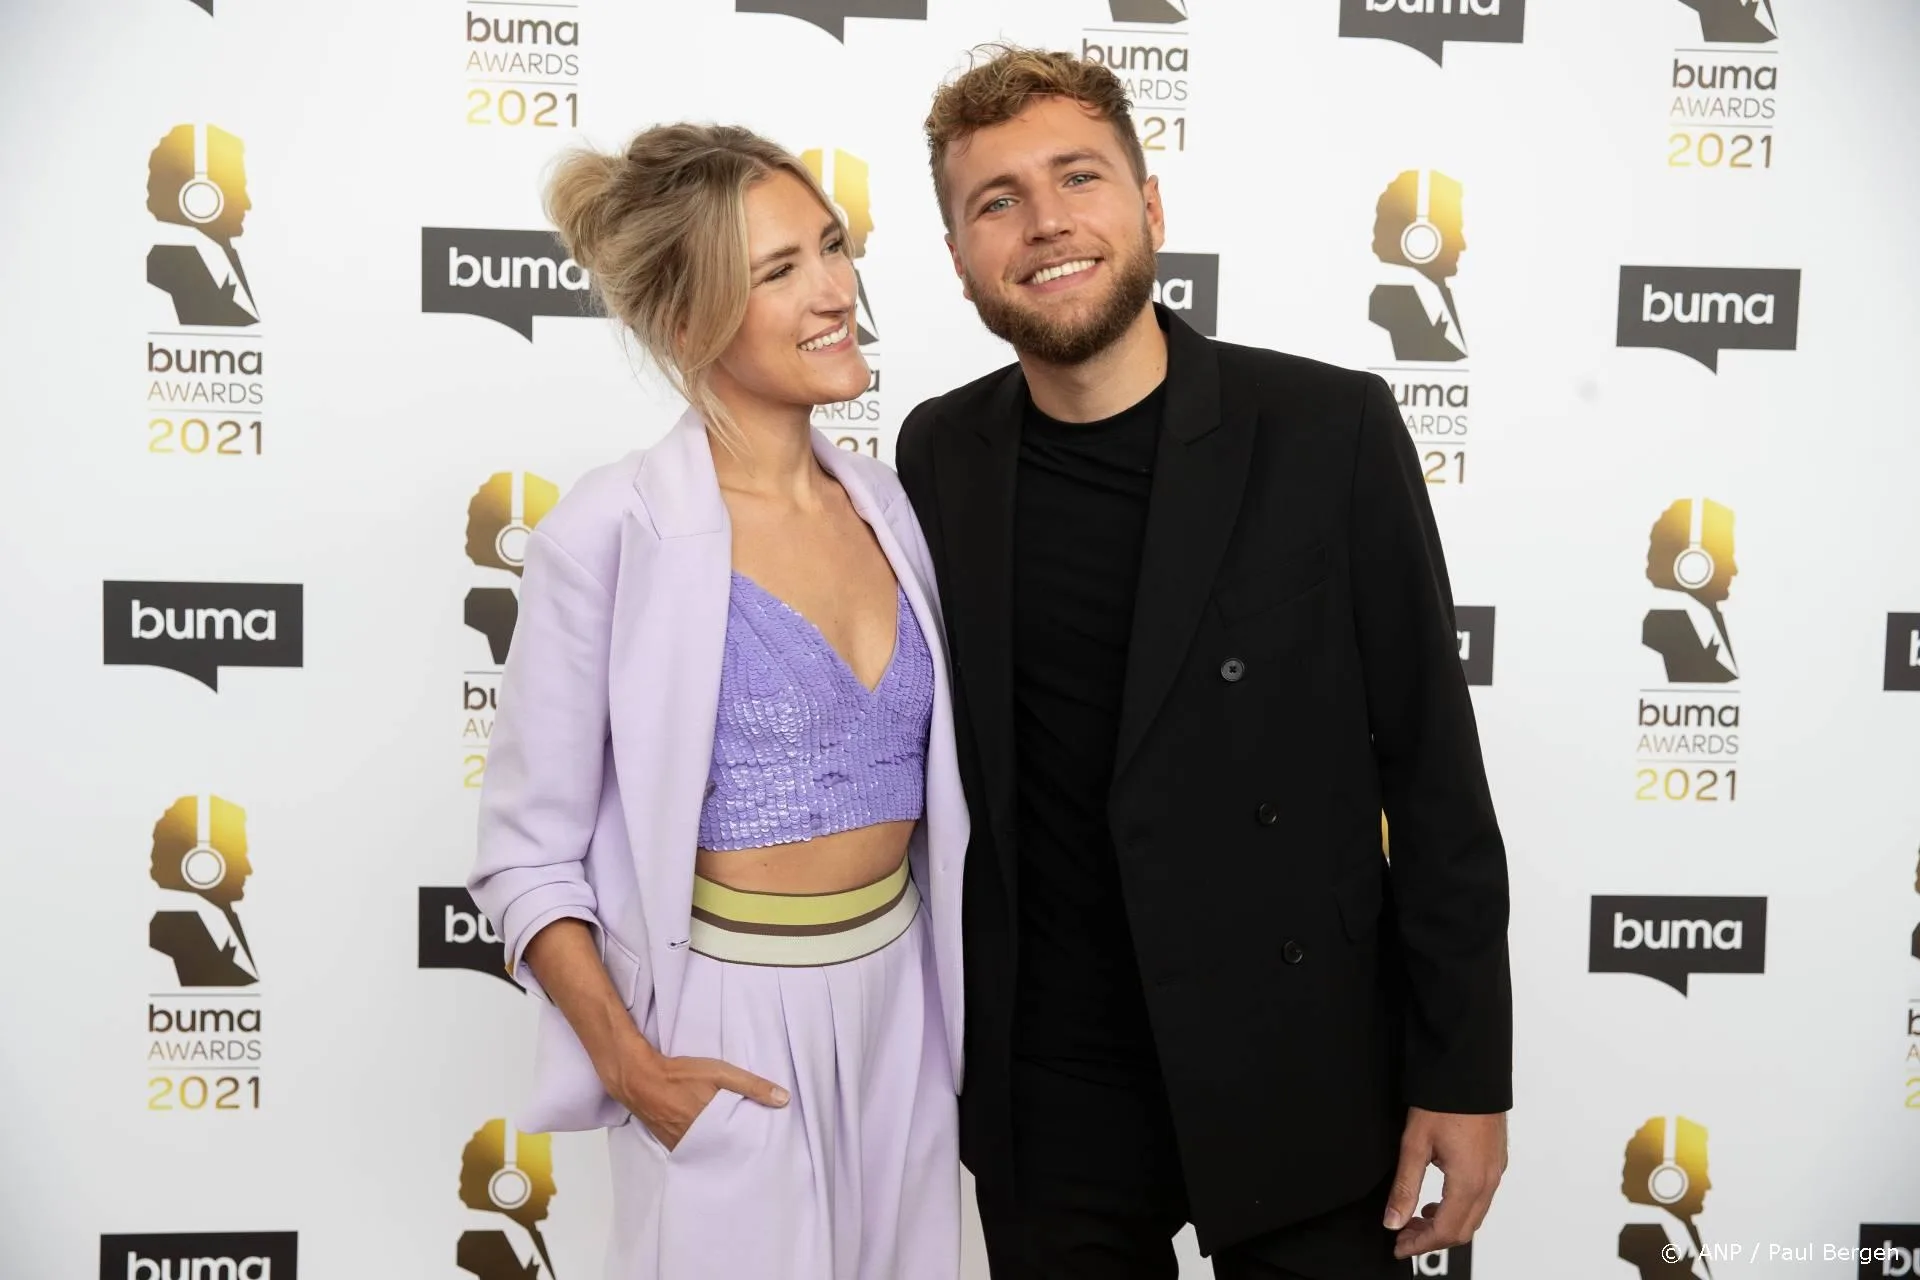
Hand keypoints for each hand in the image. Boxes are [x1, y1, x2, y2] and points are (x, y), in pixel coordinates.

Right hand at [602, 1033, 788, 1151]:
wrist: (640, 1078)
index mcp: (713, 1129)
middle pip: (726, 1153)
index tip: (768, 1145)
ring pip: (710, 1153)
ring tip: (737, 1147)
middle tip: (756, 1150)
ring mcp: (682, 1146)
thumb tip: (784, 1099)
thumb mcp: (721, 1073)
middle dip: (739, 1151)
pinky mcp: (672, 1144)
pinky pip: (694, 1151)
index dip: (754, 1145)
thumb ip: (752, 1086)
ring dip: (722, 1151)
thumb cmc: (681, 1075)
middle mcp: (698, 1143)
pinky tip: (712, 1142)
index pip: (742, 1146)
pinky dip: (705, 1148)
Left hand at [1383, 1107, 1506, 1258]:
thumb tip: (1393, 1220)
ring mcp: (1496, 1170)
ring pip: (1474, 1215)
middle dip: (1432, 1239)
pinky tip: (1439, 1198)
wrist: (1470, 1070)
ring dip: (1446, 1224)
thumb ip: (1405, 1187)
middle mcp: (1488, 1180)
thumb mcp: (1415, 1144)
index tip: (1399, 1246)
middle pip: (1463, 1230)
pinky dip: (1459, 1207)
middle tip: (1404, 1233)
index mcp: (1469, 1181)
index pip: (1446, 1231)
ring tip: (1417, 1216)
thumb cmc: (1445, 1101)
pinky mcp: (1496, 1160)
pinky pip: (1481, 1198)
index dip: (1420, 1245)